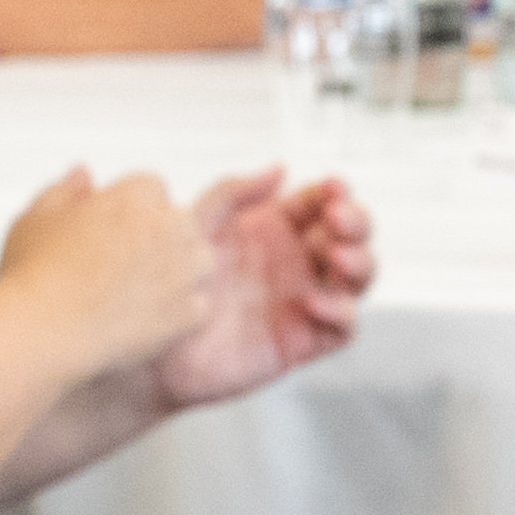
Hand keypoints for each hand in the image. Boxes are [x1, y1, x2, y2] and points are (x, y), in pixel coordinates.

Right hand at [0, 167, 214, 374]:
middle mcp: (166, 228)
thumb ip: (64, 190)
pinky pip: (200, 306)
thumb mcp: (36, 218)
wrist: (42, 332)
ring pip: (199, 261)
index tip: (113, 232)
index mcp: (133, 198)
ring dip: (179, 272)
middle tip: (124, 264)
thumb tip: (82, 173)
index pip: (153, 188)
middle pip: (182, 221)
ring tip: (138, 292)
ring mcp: (181, 271)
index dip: (133, 209)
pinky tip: (145, 319)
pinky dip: (179, 314)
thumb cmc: (32, 275)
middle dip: (161, 237)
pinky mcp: (187, 313)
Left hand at [148, 169, 362, 408]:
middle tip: (339, 217)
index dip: (333, 193)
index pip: (318, 204)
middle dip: (355, 223)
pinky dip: (340, 313)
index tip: (333, 186)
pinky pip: (341, 329)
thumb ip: (232, 193)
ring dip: (359, 264)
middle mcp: (294, 262)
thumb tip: (277, 168)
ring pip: (355, 279)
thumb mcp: (196, 226)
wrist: (154, 346)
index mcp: (273, 229)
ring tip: (339, 256)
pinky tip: (315, 302)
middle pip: (348, 237)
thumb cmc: (171, 285)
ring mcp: (301, 301)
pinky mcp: (301, 340)